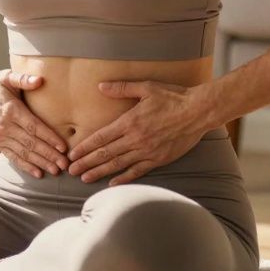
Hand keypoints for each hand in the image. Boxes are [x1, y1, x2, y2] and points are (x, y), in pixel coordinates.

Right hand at [0, 68, 69, 178]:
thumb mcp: (8, 77)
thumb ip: (24, 79)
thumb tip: (40, 79)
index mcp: (11, 110)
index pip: (34, 127)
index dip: (49, 138)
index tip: (63, 147)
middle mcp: (5, 126)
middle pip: (31, 143)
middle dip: (49, 155)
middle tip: (65, 164)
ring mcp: (0, 136)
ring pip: (24, 153)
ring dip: (40, 162)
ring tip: (56, 170)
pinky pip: (13, 157)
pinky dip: (26, 166)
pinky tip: (38, 173)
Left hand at [67, 80, 208, 185]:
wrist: (199, 111)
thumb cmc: (173, 97)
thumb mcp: (146, 87)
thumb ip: (122, 88)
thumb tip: (101, 86)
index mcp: (130, 122)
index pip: (101, 137)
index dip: (85, 147)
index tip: (72, 154)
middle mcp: (136, 139)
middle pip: (105, 154)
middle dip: (86, 163)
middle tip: (71, 171)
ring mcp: (147, 151)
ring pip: (118, 165)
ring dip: (100, 172)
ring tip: (84, 178)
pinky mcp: (159, 159)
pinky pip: (137, 171)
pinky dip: (124, 178)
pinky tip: (112, 184)